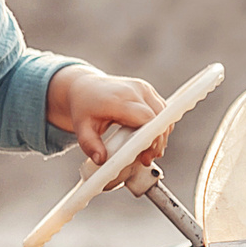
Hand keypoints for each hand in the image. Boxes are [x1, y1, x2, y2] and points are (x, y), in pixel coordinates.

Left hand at [47, 66, 169, 170]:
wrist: (85, 86)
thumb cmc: (84, 107)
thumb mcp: (81, 128)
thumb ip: (90, 145)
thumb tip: (101, 160)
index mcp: (117, 99)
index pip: (146, 118)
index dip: (151, 138)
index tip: (146, 155)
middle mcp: (133, 90)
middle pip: (158, 117)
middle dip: (157, 140)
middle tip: (146, 159)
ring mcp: (143, 88)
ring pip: (164, 114)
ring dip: (160, 134)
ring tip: (148, 151)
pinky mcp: (148, 90)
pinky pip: (161, 110)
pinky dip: (159, 125)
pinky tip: (149, 139)